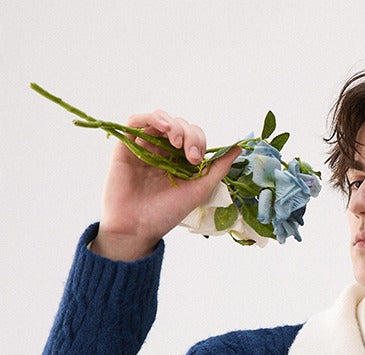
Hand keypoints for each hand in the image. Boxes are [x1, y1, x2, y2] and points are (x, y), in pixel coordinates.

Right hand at [93, 110, 240, 260]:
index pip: (194, 137)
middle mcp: (162, 152)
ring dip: (173, 125)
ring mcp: (145, 146)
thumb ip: (218, 168)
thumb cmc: (166, 213)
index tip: (198, 161)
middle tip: (190, 155)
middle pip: (180, 126)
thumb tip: (239, 148)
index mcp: (180, 162)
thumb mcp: (199, 190)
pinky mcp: (126, 145)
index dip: (199, 141)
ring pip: (161, 120)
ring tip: (176, 141)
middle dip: (189, 135)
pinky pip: (137, 120)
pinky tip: (162, 127)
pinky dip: (152, 118)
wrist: (137, 227)